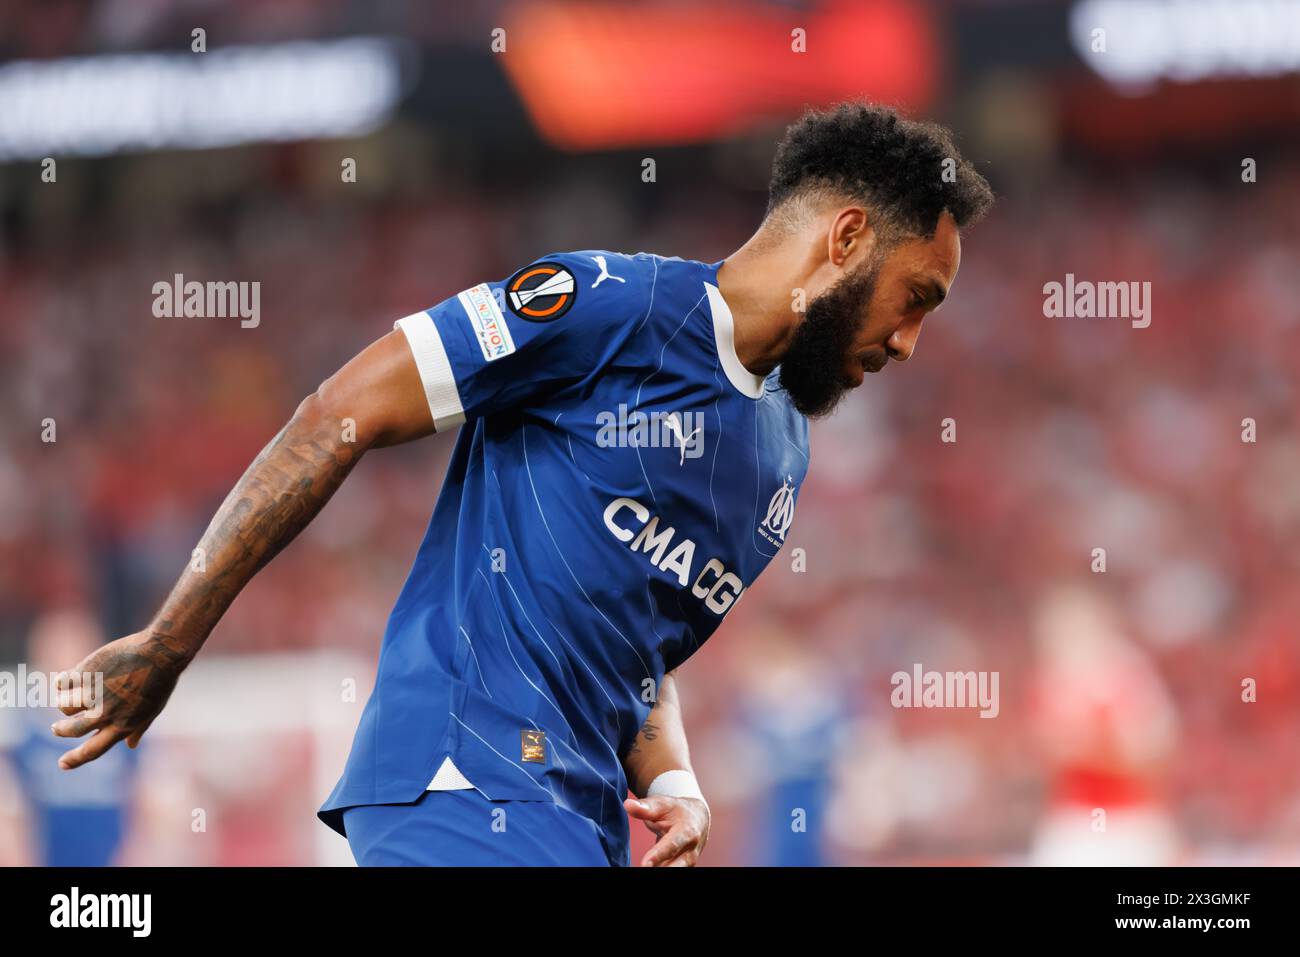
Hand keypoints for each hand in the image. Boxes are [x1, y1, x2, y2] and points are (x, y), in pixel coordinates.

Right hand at [51, 630, 191, 768]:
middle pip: (71, 730)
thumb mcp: (153, 708)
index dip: (75, 759)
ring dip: (65, 702)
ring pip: (63, 706)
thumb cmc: (161, 680)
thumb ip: (138, 727)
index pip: (92, 750)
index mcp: (122, 726)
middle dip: (60, 730)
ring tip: (70, 695)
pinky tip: (69, 677)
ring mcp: (93, 693)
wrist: (161, 652)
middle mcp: (105, 713)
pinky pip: (62, 683)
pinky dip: (63, 681)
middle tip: (56, 728)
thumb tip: (131, 745)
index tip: (62, 764)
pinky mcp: (86, 674)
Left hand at [624, 794, 709, 866]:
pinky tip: (648, 869)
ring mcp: (689, 861)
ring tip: (645, 869)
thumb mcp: (662, 804)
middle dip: (664, 870)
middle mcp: (691, 850)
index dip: (658, 855)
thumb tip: (628, 805)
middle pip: (678, 865)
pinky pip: (672, 872)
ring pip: (677, 871)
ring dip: (661, 871)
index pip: (672, 845)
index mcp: (687, 832)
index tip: (645, 864)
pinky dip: (660, 870)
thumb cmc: (676, 810)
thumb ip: (645, 807)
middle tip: (644, 869)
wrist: (697, 818)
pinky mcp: (684, 867)